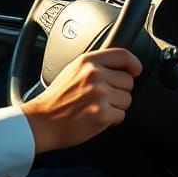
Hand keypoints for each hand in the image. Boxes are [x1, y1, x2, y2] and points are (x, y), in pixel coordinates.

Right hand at [20, 48, 142, 153]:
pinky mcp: (102, 114)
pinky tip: (97, 118)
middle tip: (103, 97)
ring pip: (127, 100)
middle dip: (120, 91)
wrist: (42, 121)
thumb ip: (94, 65)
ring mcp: (99, 95)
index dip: (133, 64)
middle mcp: (94, 75)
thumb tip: (119, 67)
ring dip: (116, 106)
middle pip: (128, 81)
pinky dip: (112, 120)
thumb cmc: (55, 99)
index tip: (135, 70)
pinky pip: (121, 116)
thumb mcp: (72, 70)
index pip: (123, 55)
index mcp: (87, 61)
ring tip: (97, 107)